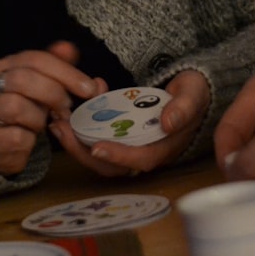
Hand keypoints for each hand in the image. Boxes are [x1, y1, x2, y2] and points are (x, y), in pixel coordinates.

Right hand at [0, 41, 102, 175]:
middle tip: (67, 108)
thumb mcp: (42, 84)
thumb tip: (69, 48)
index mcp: (7, 65)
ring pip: (15, 106)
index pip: (37, 59)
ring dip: (38, 118)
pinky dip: (30, 140)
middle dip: (53, 94)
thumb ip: (57, 65)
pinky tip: (30, 138)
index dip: (66, 73)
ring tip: (43, 124)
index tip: (89, 88)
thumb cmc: (25, 108)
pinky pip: (15, 136)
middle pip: (24, 79)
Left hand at [49, 69, 210, 176]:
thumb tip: (168, 123)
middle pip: (111, 165)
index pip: (140, 159)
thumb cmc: (195, 93)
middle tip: (62, 129)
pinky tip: (75, 107)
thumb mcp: (193, 94)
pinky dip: (84, 126)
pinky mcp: (122, 135)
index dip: (118, 156)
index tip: (96, 146)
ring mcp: (132, 145)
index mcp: (165, 147)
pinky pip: (99, 137)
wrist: (194, 90)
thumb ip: (183, 108)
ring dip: (77, 142)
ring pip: (100, 154)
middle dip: (83, 151)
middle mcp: (145, 151)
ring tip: (59, 122)